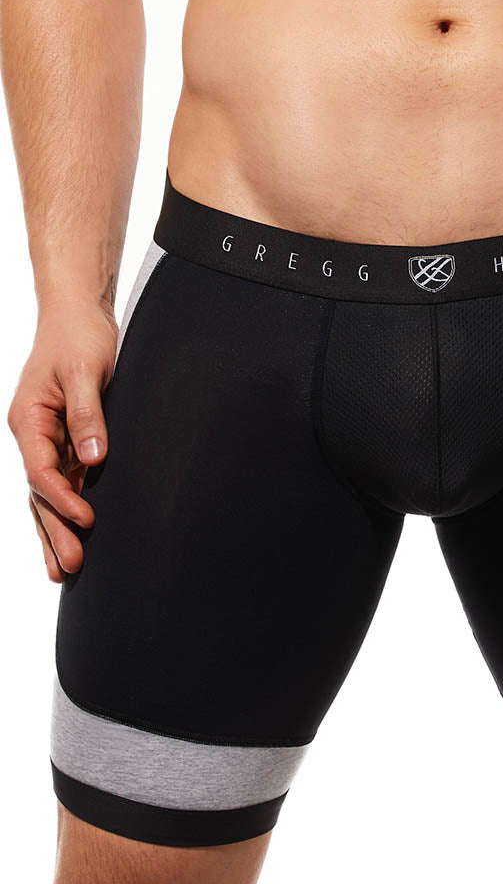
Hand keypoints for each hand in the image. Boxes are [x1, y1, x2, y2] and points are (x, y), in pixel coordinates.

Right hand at [7, 299, 117, 581]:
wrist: (77, 314)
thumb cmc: (78, 337)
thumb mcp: (85, 372)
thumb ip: (87, 416)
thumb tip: (93, 459)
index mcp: (28, 419)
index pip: (40, 471)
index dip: (62, 499)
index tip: (87, 520)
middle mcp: (32, 433)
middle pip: (39, 492)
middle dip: (53, 530)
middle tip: (70, 568)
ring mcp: (47, 439)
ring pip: (48, 492)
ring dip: (55, 528)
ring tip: (65, 569)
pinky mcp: (66, 438)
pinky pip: (62, 480)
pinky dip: (66, 507)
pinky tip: (74, 533)